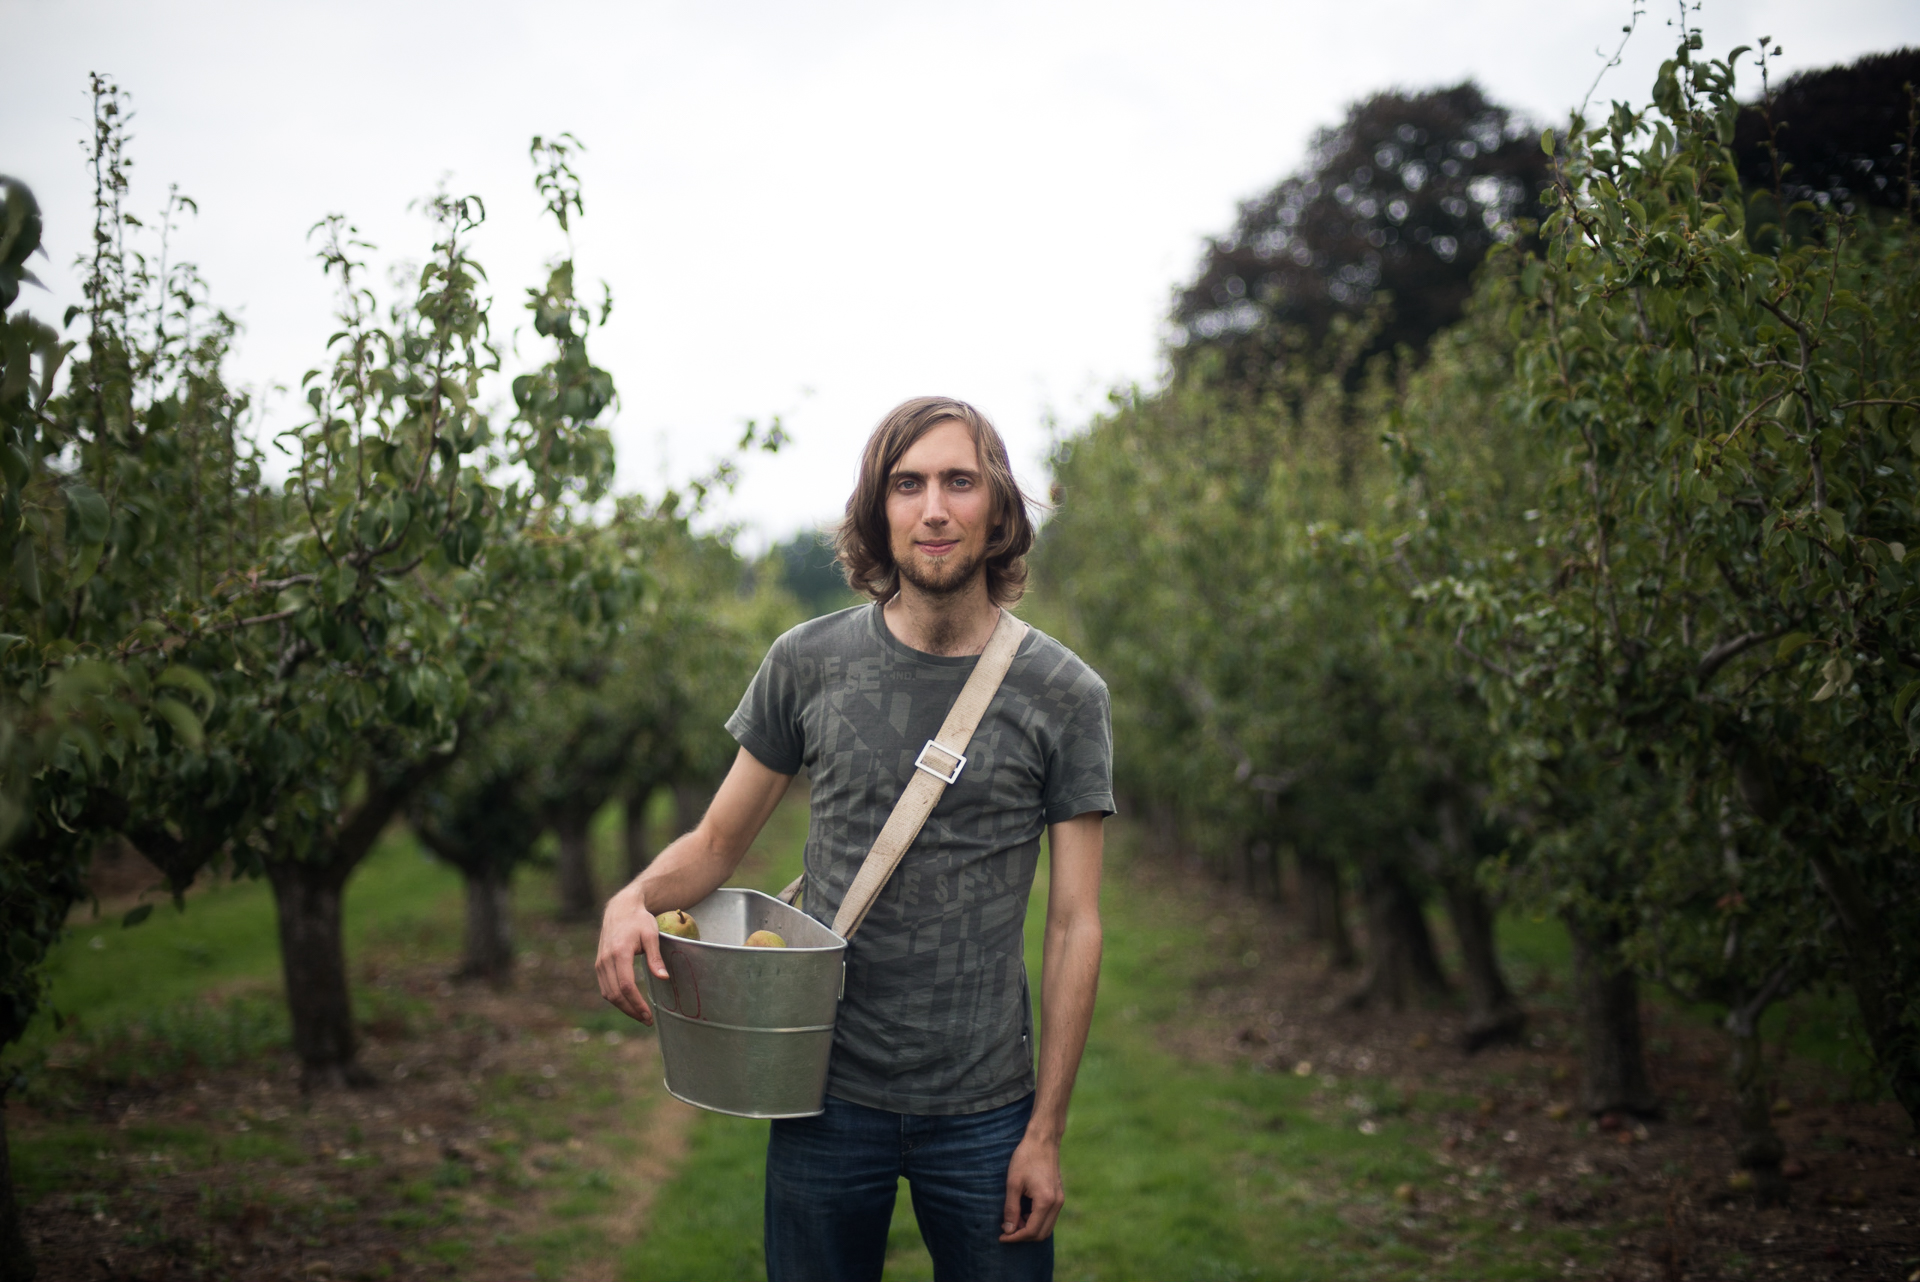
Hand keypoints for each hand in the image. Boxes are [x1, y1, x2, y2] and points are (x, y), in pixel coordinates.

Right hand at [595, 885, 666, 1024]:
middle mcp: (606, 960)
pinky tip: (629, 1004)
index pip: (626, 986)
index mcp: (619, 953)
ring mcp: (600, 963)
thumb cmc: (639, 921)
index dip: (637, 1004)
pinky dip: (616, 999)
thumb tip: (663, 978)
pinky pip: (605, 988)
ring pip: (608, 994)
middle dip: (631, 1010)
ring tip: (640, 1015)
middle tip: (647, 1020)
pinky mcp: (599, 965)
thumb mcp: (652, 935)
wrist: (620, 909)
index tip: (649, 1015)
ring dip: (623, 1008)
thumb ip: (656, 958)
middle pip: (616, 994)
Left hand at [999, 1134, 1063, 1241]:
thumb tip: (1009, 1230)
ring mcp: (1060, 1200)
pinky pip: (1049, 1217)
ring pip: (1046, 1227)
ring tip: (1013, 1218)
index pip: (1031, 1231)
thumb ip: (1011, 1209)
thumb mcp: (1013, 1184)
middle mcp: (1057, 1204)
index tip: (1001, 1236)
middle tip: (1006, 1229)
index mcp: (1046, 1201)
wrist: (1042, 1140)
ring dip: (1030, 1228)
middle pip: (1041, 1234)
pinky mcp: (1059, 1196)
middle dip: (1023, 1236)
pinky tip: (1023, 1211)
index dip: (1015, 1237)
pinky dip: (1036, 1220)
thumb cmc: (1026, 1158)